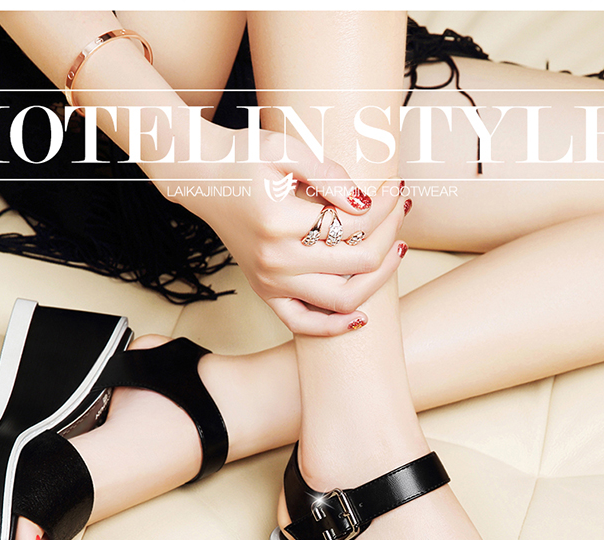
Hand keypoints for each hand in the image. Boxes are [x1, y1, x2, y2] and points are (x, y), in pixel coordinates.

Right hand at [171, 128, 408, 334]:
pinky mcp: (265, 293)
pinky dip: (333, 327)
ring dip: (378, 280)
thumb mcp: (285, 149)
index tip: (395, 187)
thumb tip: (366, 203)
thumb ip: (329, 175)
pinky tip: (361, 316)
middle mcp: (276, 261)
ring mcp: (270, 283)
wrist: (201, 178)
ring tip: (395, 251)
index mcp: (281, 224)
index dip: (385, 207)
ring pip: (341, 300)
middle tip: (402, 210)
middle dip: (390, 235)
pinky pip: (303, 324)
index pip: (355, 225)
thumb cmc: (242, 158)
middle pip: (357, 264)